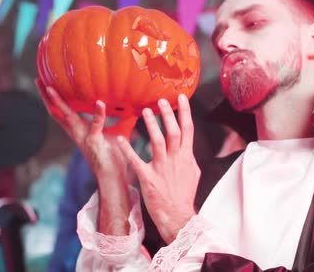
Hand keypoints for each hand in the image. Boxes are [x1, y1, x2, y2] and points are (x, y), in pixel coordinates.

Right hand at [34, 79, 130, 178]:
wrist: (114, 176)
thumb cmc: (115, 155)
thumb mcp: (119, 131)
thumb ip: (124, 118)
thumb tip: (135, 104)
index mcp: (80, 129)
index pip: (62, 111)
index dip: (53, 98)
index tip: (46, 82)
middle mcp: (77, 132)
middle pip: (56, 112)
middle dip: (46, 96)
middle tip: (38, 79)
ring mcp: (83, 137)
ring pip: (67, 117)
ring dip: (59, 102)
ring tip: (52, 88)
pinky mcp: (94, 143)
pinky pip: (95, 126)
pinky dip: (98, 114)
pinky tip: (100, 103)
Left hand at [117, 94, 200, 243]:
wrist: (177, 215)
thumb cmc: (184, 195)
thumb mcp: (192, 173)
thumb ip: (189, 157)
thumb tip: (188, 146)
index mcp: (187, 156)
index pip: (188, 129)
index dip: (185, 112)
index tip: (182, 97)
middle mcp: (176, 159)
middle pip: (173, 132)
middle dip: (168, 114)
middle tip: (161, 100)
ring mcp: (162, 168)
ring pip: (158, 142)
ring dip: (151, 125)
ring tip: (145, 111)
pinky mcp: (148, 178)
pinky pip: (136, 161)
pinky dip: (128, 150)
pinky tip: (120, 139)